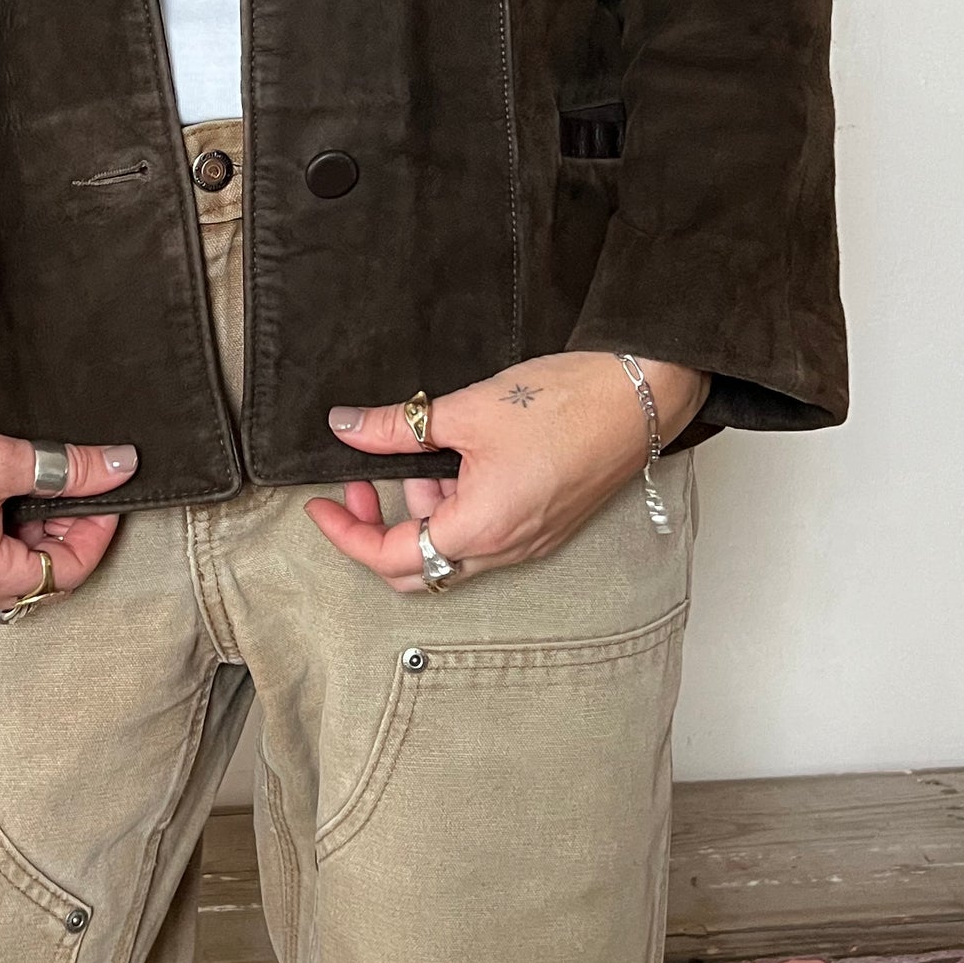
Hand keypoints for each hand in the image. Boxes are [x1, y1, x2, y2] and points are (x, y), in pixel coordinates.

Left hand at [306, 354, 705, 593]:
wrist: (644, 392)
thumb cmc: (566, 401)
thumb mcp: (467, 409)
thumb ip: (398, 427)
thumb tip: (346, 427)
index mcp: (483, 528)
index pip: (392, 559)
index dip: (346, 535)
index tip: (319, 506)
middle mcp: (508, 549)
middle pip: (419, 570)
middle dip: (376, 530)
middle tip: (354, 485)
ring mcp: (531, 541)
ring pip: (452, 549)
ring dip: (421, 512)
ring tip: (422, 450)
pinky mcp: (547, 523)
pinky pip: (485, 534)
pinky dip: (456, 507)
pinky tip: (456, 458)